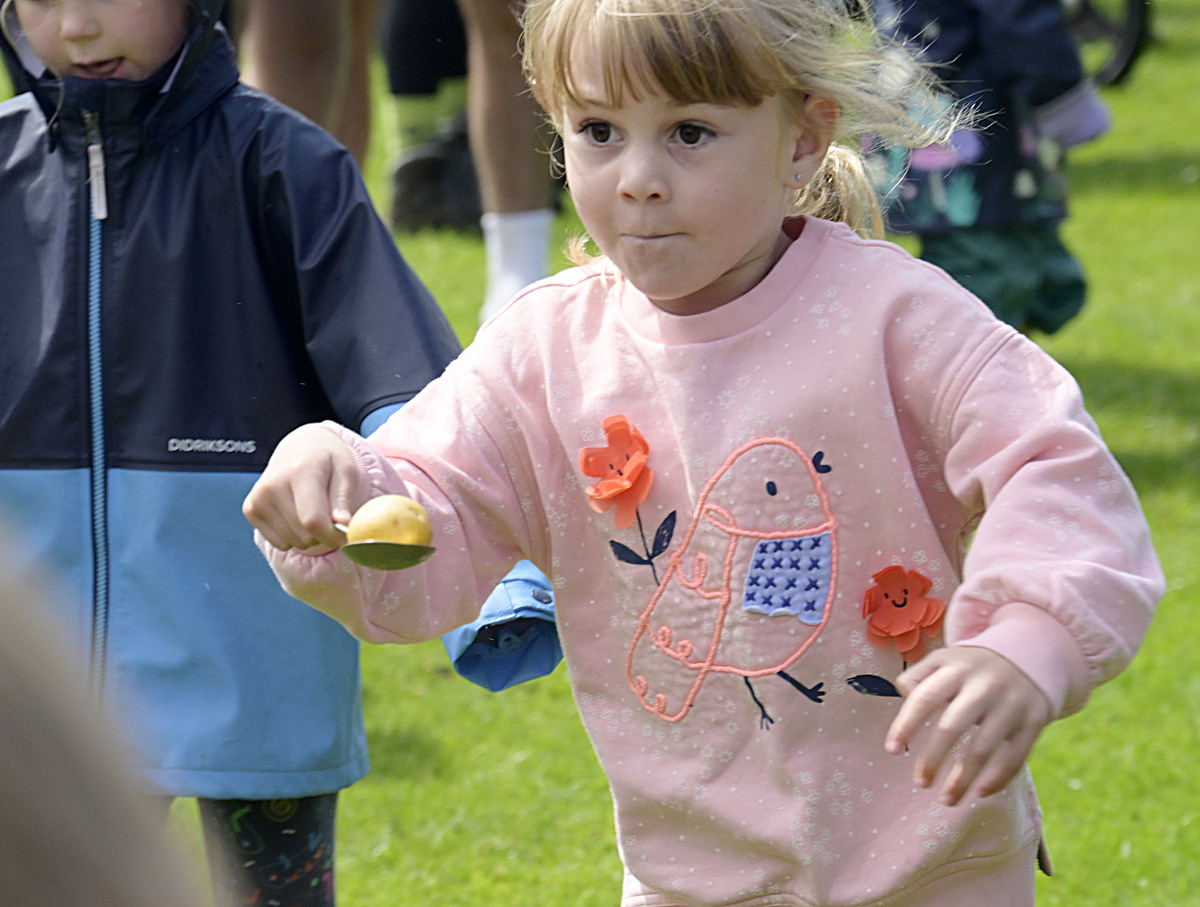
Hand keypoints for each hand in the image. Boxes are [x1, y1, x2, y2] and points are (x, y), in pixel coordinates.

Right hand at [242, 424, 359, 552]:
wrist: (299, 446)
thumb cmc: (327, 460)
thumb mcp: (346, 470)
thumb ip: (344, 498)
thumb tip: (343, 524)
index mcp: (300, 472)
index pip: (313, 521)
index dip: (333, 536)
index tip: (345, 534)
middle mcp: (273, 485)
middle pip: (304, 535)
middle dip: (323, 535)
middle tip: (331, 518)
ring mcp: (258, 498)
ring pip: (292, 542)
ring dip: (309, 536)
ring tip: (313, 511)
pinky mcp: (250, 509)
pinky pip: (279, 543)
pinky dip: (293, 536)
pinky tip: (297, 514)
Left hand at [884, 646, 1051, 805]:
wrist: (1031, 654)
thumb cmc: (973, 666)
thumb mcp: (945, 659)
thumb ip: (919, 675)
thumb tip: (904, 695)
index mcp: (956, 669)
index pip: (924, 698)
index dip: (905, 725)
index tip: (891, 750)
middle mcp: (984, 685)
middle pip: (952, 726)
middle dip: (932, 759)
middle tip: (921, 782)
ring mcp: (1011, 704)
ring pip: (983, 748)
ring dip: (963, 779)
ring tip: (947, 799)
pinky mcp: (1033, 721)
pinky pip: (1015, 757)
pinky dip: (997, 779)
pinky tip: (980, 793)